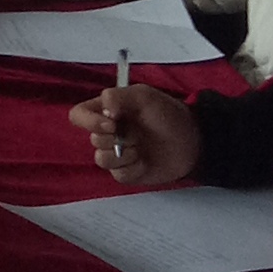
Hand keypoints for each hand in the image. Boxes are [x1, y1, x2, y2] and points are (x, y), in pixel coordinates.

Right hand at [68, 83, 198, 188]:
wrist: (194, 141)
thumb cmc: (167, 114)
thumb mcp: (144, 97)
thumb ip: (118, 97)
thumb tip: (104, 111)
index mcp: (106, 112)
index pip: (78, 116)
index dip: (88, 121)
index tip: (111, 124)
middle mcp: (107, 133)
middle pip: (92, 139)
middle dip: (116, 139)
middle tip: (137, 136)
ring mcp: (116, 154)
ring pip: (101, 159)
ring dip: (123, 155)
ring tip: (141, 150)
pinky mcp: (127, 172)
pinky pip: (118, 175)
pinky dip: (132, 169)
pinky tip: (145, 163)